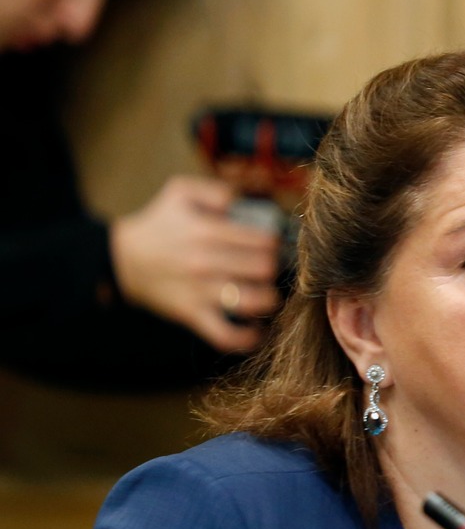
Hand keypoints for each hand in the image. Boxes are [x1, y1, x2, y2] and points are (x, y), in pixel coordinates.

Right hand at [108, 176, 280, 351]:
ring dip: (269, 300)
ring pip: (252, 301)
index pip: (263, 240)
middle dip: (276, 269)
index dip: (277, 243)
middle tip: (273, 269)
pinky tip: (257, 330)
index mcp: (207, 231)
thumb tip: (245, 200)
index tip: (276, 246)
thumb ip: (216, 190)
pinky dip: (247, 338)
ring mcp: (199, 291)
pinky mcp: (191, 315)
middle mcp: (205, 262)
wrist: (122, 259)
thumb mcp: (180, 192)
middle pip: (264, 269)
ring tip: (269, 294)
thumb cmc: (160, 223)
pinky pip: (225, 334)